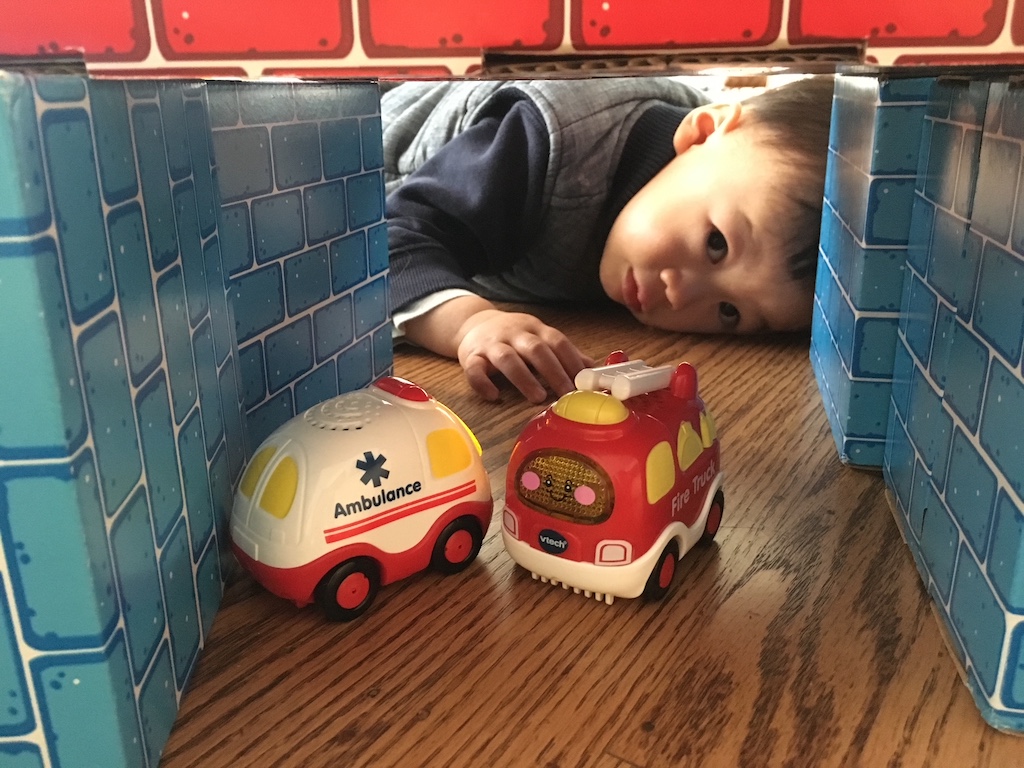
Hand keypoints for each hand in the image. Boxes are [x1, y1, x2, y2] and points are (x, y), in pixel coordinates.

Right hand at [456, 309, 592, 402]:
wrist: (472, 323)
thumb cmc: (513, 336)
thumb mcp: (539, 337)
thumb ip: (563, 353)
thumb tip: (594, 369)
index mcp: (534, 329)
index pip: (557, 341)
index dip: (572, 360)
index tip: (585, 381)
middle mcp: (514, 334)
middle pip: (535, 349)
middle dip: (553, 371)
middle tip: (566, 393)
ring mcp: (491, 344)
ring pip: (506, 358)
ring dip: (523, 378)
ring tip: (538, 397)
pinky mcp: (470, 356)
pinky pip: (474, 369)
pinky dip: (482, 383)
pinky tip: (494, 396)